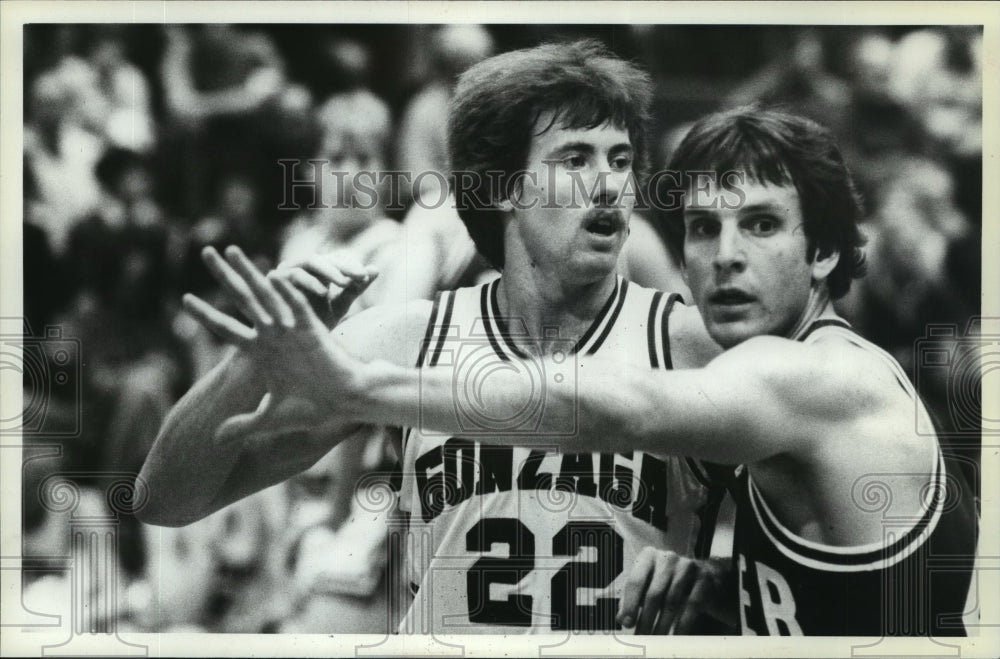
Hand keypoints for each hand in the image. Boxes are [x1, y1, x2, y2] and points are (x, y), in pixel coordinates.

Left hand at [182, 245, 371, 443]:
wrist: (343, 404)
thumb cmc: (311, 408)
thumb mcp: (269, 418)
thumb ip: (243, 424)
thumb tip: (214, 440)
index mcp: (261, 351)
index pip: (226, 328)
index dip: (205, 315)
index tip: (183, 300)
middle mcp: (273, 334)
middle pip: (242, 299)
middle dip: (224, 276)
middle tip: (206, 251)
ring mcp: (291, 329)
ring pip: (266, 294)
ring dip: (249, 272)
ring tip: (231, 251)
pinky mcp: (313, 329)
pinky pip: (298, 306)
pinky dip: (287, 292)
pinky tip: (273, 276)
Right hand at [271, 250, 377, 327]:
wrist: (289, 346)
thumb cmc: (314, 324)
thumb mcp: (339, 306)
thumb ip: (355, 288)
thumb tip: (376, 268)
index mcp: (318, 271)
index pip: (337, 258)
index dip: (351, 265)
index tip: (366, 277)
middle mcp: (302, 267)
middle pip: (326, 258)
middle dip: (344, 266)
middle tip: (361, 276)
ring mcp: (287, 271)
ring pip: (310, 260)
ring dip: (328, 270)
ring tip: (344, 282)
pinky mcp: (274, 280)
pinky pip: (293, 275)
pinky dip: (309, 282)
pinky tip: (324, 292)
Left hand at [617, 547, 734, 633]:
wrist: (706, 576)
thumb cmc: (668, 582)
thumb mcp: (648, 585)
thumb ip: (632, 599)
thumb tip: (621, 619)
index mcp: (648, 556)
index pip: (636, 581)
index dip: (630, 604)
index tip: (627, 623)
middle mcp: (667, 558)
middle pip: (654, 593)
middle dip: (646, 620)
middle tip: (642, 638)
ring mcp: (687, 567)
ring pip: (672, 601)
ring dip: (662, 625)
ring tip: (656, 640)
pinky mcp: (704, 579)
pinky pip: (692, 605)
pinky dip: (683, 624)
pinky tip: (676, 636)